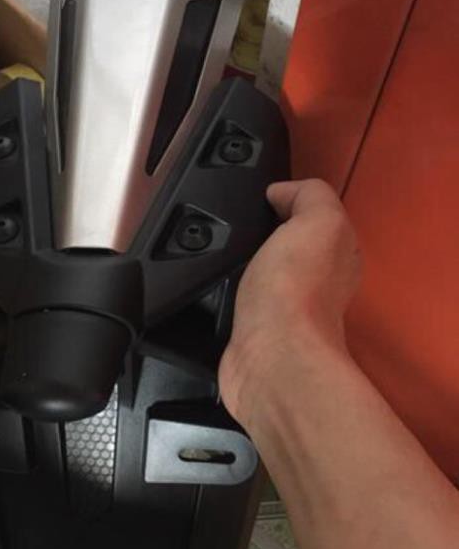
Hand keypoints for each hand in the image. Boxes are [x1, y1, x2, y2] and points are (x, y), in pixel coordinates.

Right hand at [219, 179, 360, 428]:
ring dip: (239, 262)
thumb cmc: (295, 285)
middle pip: (284, 246)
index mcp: (336, 254)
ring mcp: (284, 311)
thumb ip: (309, 195)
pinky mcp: (254, 332)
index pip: (312, 220)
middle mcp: (316, 283)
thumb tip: (280, 194)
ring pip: (259, 272)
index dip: (288, 204)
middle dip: (258, 233)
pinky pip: (238, 298)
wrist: (270, 355)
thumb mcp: (319, 220)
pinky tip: (211, 282)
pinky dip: (225, 289)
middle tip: (230, 224)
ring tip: (216, 250)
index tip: (259, 201)